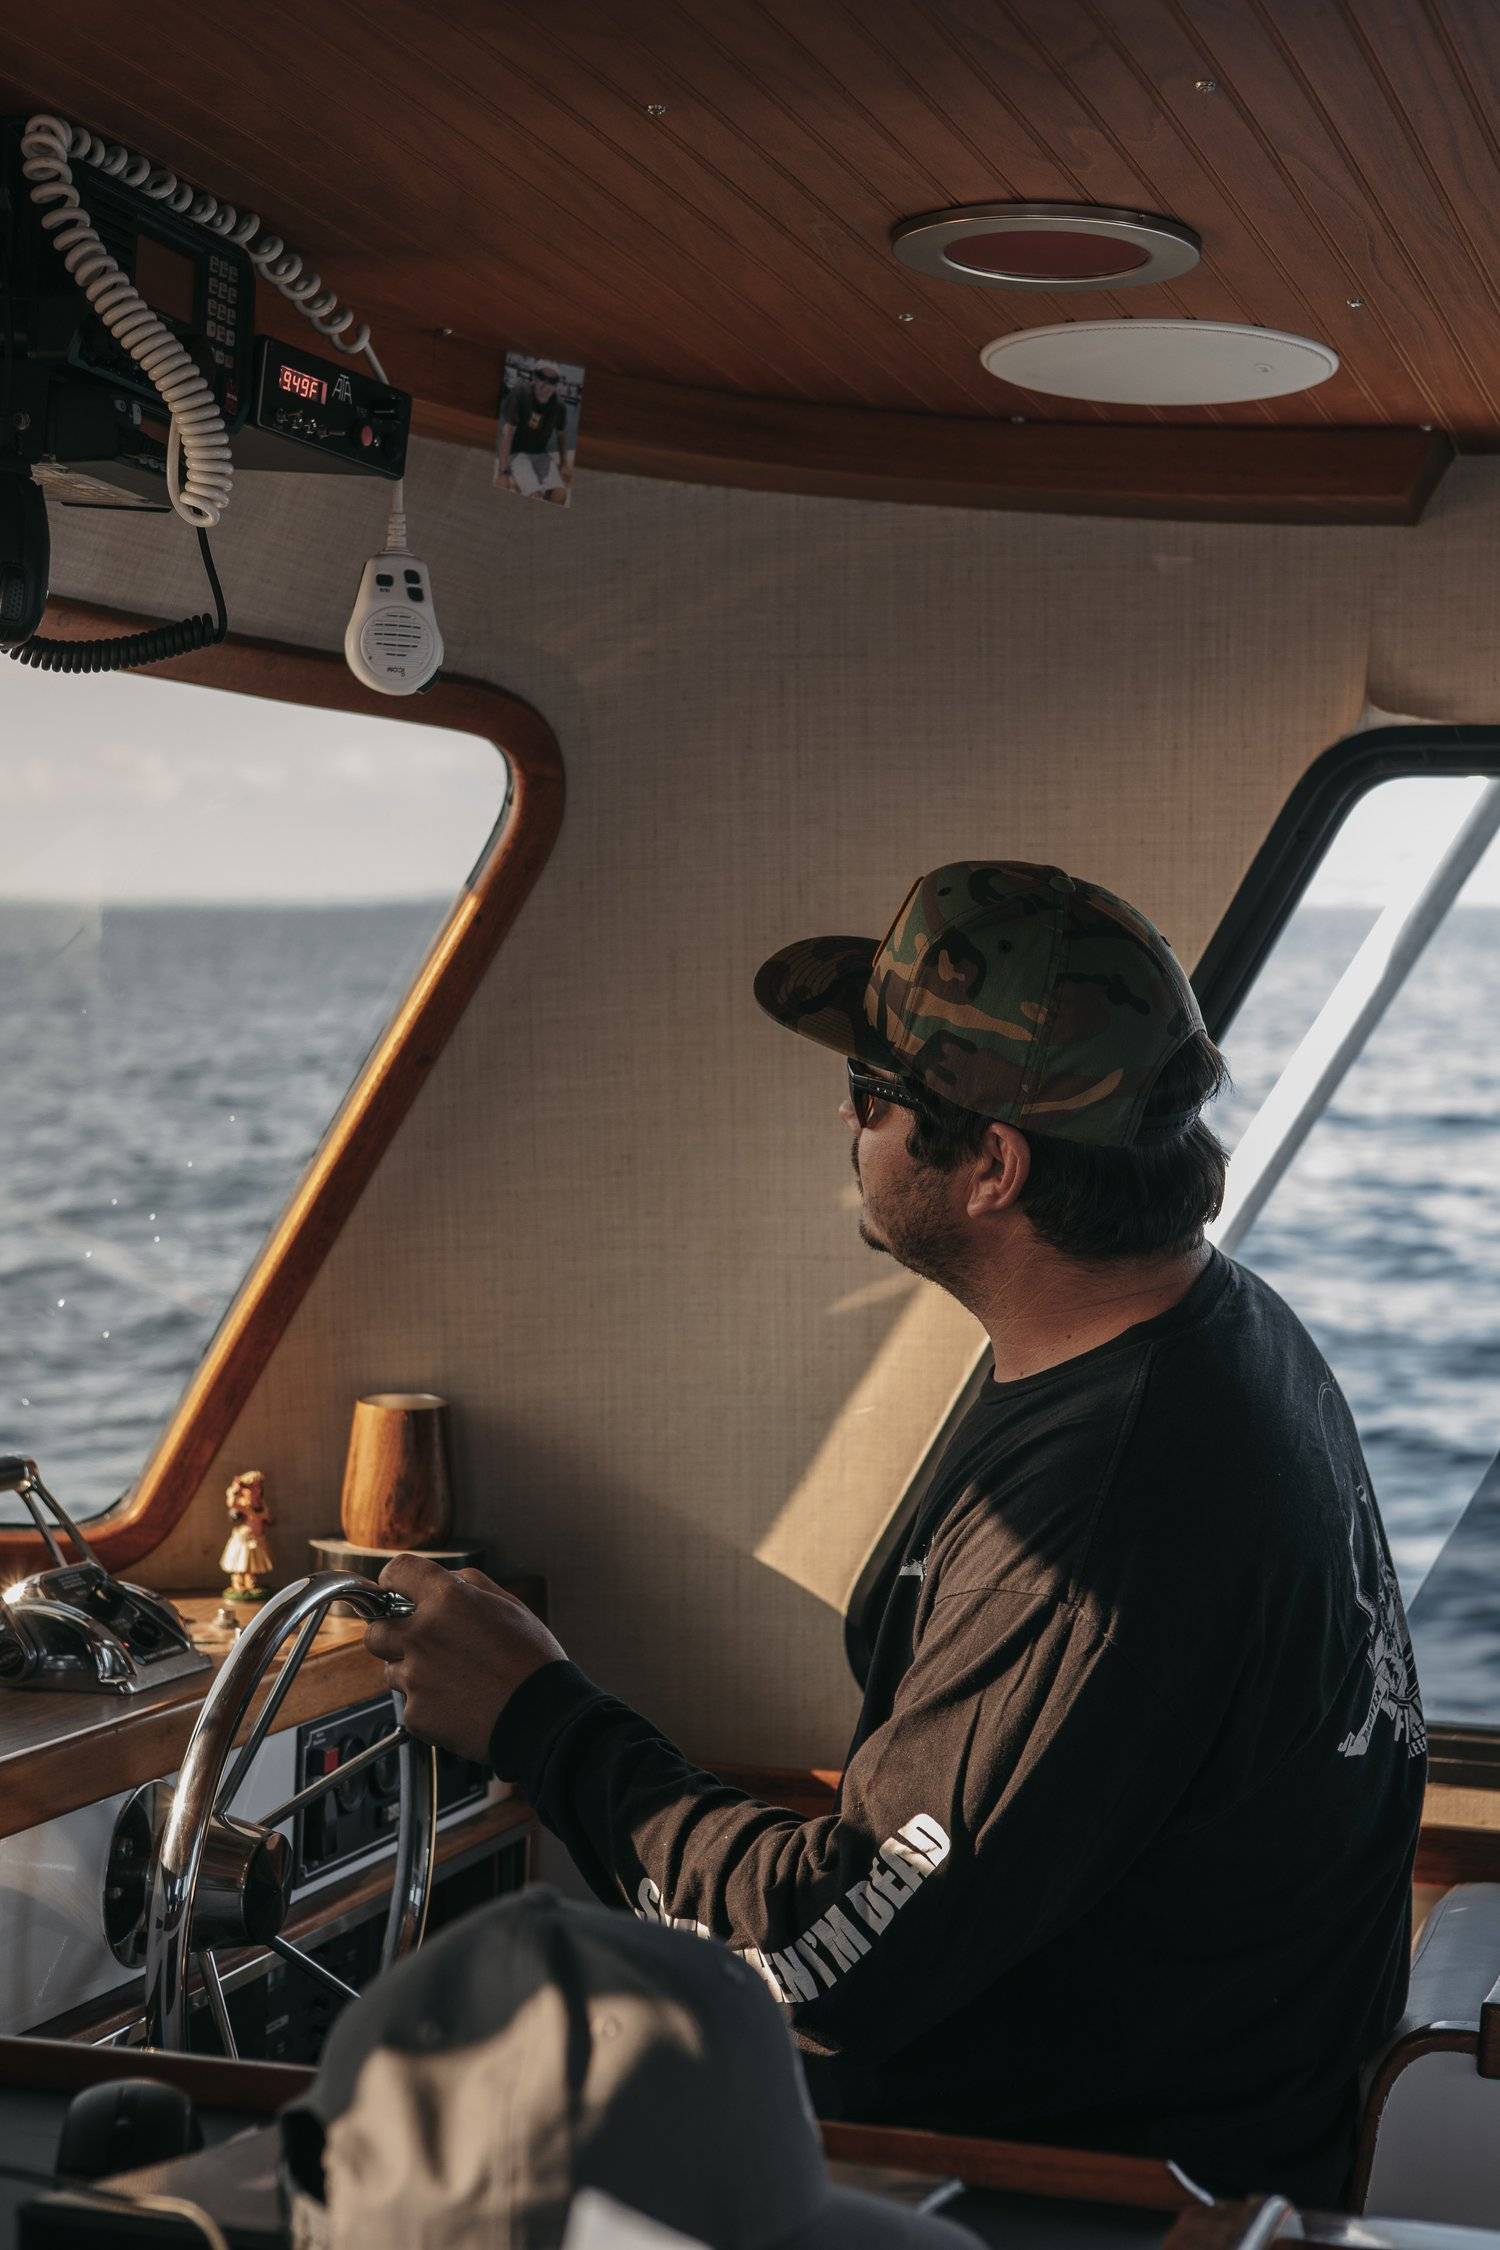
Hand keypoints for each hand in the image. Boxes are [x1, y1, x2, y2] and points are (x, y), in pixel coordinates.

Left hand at [363, 1555, 566, 1763]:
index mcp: (447, 1599)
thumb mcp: (510, 1605)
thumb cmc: (532, 1663)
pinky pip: (409, 1704)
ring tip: (450, 1679)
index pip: (396, 1571)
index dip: (395, 1580)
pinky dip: (427, 1704)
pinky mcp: (415, 1713)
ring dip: (411, 1672)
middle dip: (392, 1633)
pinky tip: (456, 1703)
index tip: (397, 1590)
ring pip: (391, 1670)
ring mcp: (415, 1676)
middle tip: (420, 1642)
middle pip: (376, 1628)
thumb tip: (446, 1580)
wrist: (540, 1717)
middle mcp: (423, 1634)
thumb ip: (469, 1585)